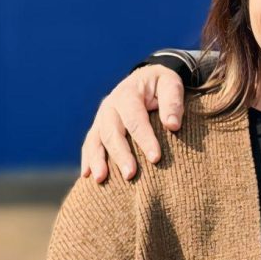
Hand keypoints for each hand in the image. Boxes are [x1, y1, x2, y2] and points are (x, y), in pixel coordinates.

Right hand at [79, 65, 187, 182]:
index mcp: (128, 93)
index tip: (155, 158)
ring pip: (96, 139)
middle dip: (120, 154)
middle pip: (112, 131)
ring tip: (102, 179)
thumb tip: (172, 125)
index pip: (135, 118)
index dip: (144, 138)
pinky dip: (88, 159)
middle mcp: (110, 105)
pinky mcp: (98, 128)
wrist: (144, 80)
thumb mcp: (171, 84)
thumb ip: (172, 102)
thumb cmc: (160, 86)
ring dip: (97, 160)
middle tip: (130, 175)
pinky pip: (89, 144)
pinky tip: (88, 176)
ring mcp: (101, 117)